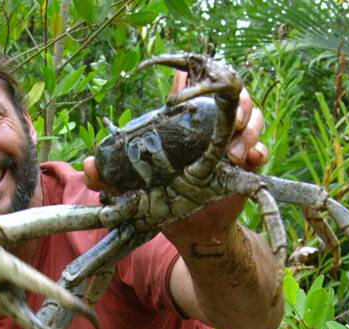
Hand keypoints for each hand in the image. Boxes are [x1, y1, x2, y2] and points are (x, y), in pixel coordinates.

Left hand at [83, 71, 268, 244]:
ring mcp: (232, 143)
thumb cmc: (161, 202)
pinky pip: (261, 149)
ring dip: (248, 131)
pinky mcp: (248, 164)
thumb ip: (108, 178)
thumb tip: (87, 165)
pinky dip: (259, 152)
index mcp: (183, 124)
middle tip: (231, 123)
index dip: (197, 78)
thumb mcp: (133, 190)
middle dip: (236, 104)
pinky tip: (252, 161)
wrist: (191, 230)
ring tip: (235, 154)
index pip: (195, 87)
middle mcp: (210, 127)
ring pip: (252, 118)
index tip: (190, 82)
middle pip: (232, 96)